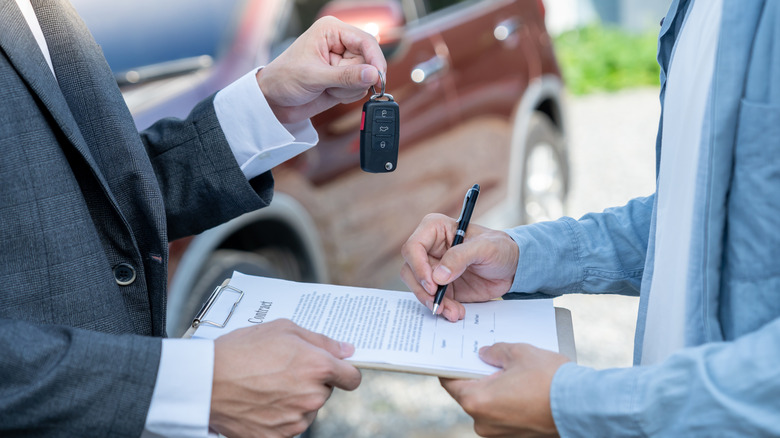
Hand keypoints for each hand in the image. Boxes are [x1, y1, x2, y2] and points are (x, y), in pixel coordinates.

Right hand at [209, 319, 361, 437]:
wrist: (206, 381)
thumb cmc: (242, 350)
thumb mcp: (283, 329)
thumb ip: (321, 340)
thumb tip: (346, 350)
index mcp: (318, 367)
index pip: (352, 378)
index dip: (344, 371)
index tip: (335, 370)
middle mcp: (312, 396)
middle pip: (325, 391)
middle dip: (310, 381)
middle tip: (282, 370)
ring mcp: (296, 420)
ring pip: (307, 409)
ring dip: (296, 400)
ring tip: (267, 385)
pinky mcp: (279, 436)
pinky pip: (290, 425)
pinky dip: (280, 416)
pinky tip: (261, 401)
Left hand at [257, 16, 386, 123]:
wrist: (273, 101)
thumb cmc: (284, 79)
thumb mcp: (314, 77)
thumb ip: (346, 77)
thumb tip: (373, 75)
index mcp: (331, 31)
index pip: (365, 41)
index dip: (375, 60)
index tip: (378, 78)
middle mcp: (340, 44)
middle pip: (368, 61)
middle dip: (355, 79)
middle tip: (334, 86)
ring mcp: (343, 63)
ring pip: (365, 78)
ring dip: (349, 89)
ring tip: (326, 88)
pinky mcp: (344, 79)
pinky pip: (359, 89)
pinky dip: (347, 95)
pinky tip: (329, 92)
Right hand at [400, 213, 519, 320]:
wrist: (513, 268)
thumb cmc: (500, 248)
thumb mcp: (486, 247)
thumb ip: (461, 257)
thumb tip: (438, 276)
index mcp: (435, 230)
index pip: (413, 247)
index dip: (418, 267)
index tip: (433, 284)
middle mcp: (429, 249)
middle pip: (410, 271)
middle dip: (423, 290)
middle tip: (438, 302)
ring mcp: (433, 269)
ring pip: (418, 288)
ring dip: (433, 302)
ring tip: (453, 311)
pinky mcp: (441, 287)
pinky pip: (433, 300)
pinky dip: (443, 309)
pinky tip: (456, 312)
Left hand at [442, 343, 570, 437]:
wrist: (582, 406)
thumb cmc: (549, 378)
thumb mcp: (519, 353)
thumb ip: (495, 351)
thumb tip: (484, 353)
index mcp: (476, 400)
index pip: (451, 382)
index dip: (451, 366)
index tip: (454, 356)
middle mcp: (482, 422)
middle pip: (469, 394)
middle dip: (477, 376)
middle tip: (486, 357)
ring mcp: (498, 434)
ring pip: (487, 405)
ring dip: (494, 389)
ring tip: (510, 371)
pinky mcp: (515, 437)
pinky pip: (502, 415)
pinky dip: (506, 401)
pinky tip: (521, 386)